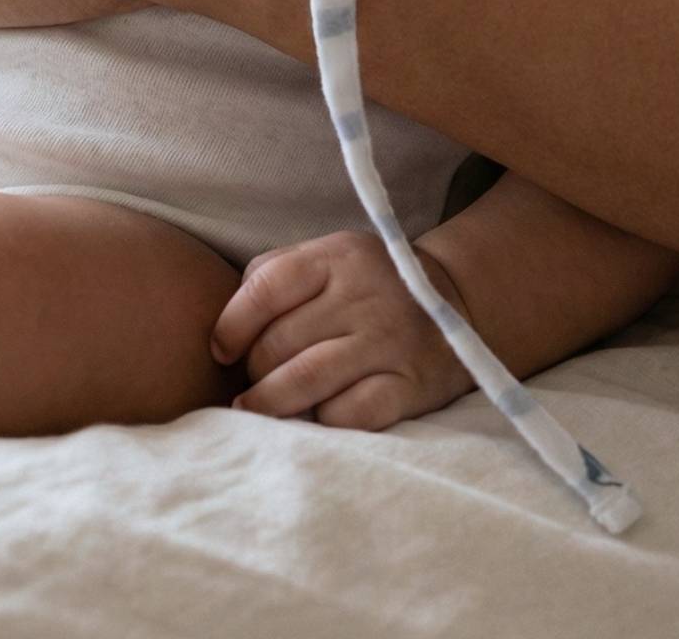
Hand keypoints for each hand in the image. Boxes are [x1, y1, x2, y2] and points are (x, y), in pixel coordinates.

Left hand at [210, 230, 472, 429]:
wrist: (458, 300)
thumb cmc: (368, 283)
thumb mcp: (328, 258)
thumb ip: (277, 275)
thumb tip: (225, 328)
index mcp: (335, 257)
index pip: (266, 287)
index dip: (232, 324)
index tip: (221, 351)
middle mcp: (362, 295)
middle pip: (281, 341)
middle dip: (254, 370)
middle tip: (249, 384)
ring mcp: (389, 341)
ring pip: (307, 380)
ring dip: (271, 403)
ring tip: (254, 412)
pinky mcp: (411, 385)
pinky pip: (351, 414)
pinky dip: (323, 421)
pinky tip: (314, 418)